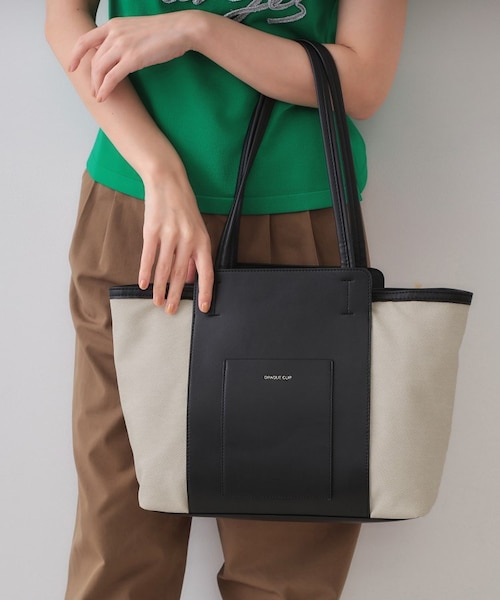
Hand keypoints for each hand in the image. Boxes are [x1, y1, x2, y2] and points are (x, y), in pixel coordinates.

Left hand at [68, 13, 195, 101]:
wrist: (180, 29)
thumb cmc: (163, 32)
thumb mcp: (135, 30)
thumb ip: (122, 39)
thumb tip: (115, 54)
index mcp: (113, 25)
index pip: (85, 40)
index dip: (76, 55)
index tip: (72, 67)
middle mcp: (114, 33)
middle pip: (94, 60)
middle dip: (92, 78)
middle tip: (93, 90)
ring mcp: (122, 46)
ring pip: (100, 69)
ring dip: (97, 86)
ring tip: (99, 96)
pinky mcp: (132, 59)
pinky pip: (112, 77)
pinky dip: (105, 89)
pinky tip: (104, 96)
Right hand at [139, 173, 213, 314]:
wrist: (168, 181)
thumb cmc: (184, 207)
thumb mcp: (196, 230)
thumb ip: (194, 254)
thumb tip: (191, 279)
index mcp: (202, 241)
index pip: (207, 272)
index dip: (206, 291)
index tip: (203, 307)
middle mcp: (187, 240)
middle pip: (181, 274)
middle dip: (175, 295)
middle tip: (170, 310)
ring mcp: (170, 235)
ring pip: (164, 268)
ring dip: (159, 288)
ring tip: (156, 301)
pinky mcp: (152, 230)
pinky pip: (149, 256)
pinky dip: (145, 272)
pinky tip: (143, 284)